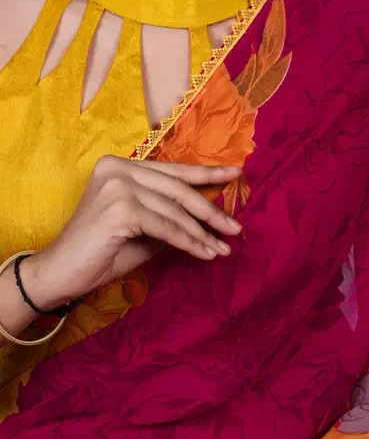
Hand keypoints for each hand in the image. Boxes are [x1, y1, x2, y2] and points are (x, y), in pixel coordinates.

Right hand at [21, 155, 242, 312]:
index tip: (236, 174)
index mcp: (120, 165)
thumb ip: (170, 216)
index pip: (172, 170)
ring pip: (176, 211)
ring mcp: (117, 186)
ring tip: (223, 248)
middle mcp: (117, 168)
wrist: (61, 272)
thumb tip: (210, 215)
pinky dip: (190, 243)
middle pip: (178, 189)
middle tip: (235, 228)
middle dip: (211, 210)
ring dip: (203, 233)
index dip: (206, 173)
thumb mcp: (144, 230)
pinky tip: (205, 254)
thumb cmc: (102, 253)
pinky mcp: (120, 209)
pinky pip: (167, 228)